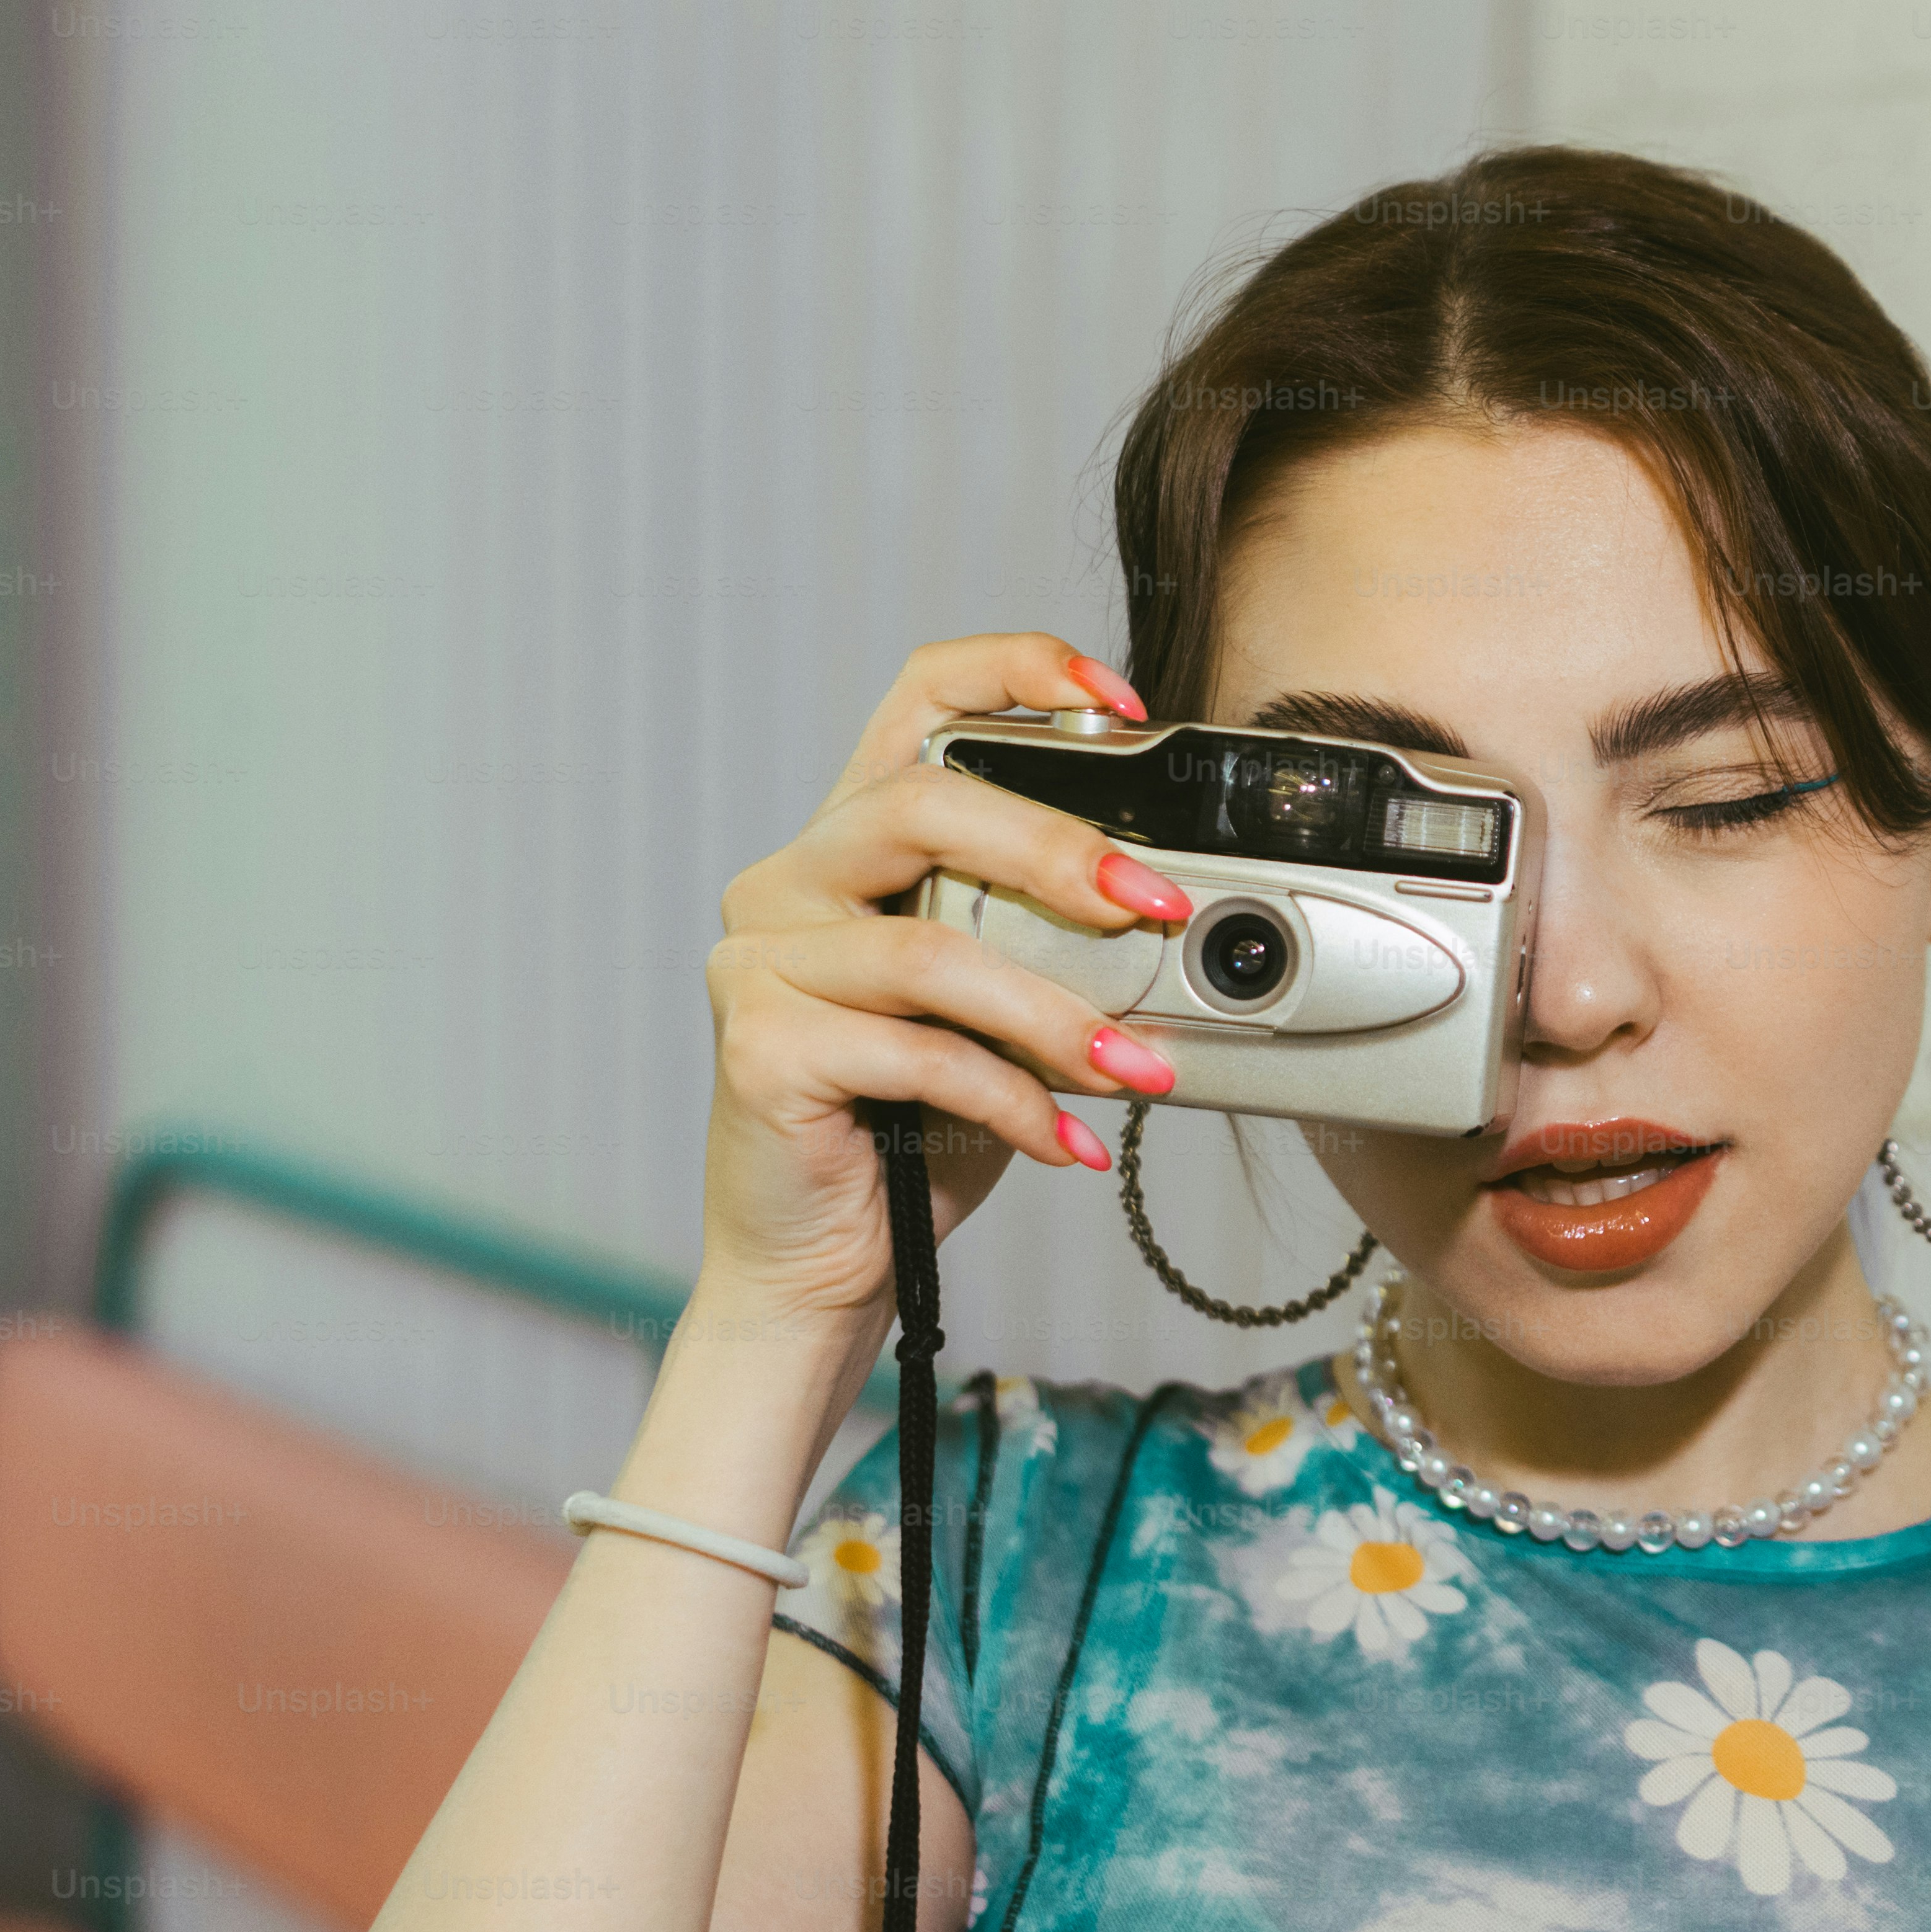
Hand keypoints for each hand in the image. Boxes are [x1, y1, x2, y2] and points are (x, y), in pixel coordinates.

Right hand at [698, 634, 1188, 1323]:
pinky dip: (1013, 1100)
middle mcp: (791, 881)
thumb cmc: (915, 1126)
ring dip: (1056, 1016)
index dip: (1016, 671)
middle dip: (1057, 850)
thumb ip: (1049, 945)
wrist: (821, 1260)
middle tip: (1154, 906)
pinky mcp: (759, 1046)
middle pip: (922, 807)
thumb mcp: (996, 1010)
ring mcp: (761, 960)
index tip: (1125, 702)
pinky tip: (1068, 1142)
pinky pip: (916, 1053)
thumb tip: (1171, 917)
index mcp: (852, 843)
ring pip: (930, 951)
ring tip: (1138, 1070)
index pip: (919, 699)